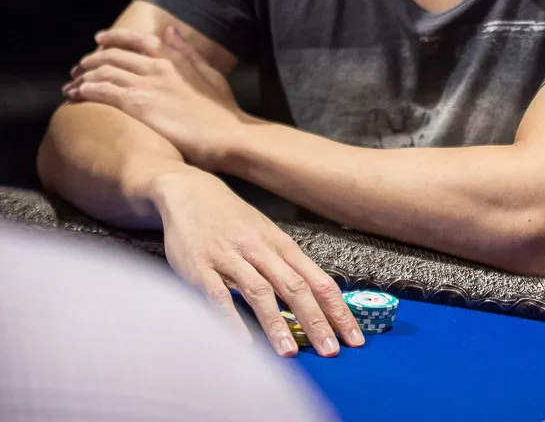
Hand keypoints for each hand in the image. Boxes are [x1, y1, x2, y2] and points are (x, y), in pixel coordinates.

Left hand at [63, 26, 243, 167]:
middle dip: (91, 59)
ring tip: (71, 85)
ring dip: (83, 76)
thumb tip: (170, 32)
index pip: (137, 39)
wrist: (227, 134)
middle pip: (114, 55)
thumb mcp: (209, 74)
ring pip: (104, 72)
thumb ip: (187, 53)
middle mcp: (157, 66)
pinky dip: (86, 90)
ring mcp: (147, 84)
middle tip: (78, 68)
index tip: (98, 39)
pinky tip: (75, 95)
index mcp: (174, 58)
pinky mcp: (138, 105)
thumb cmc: (222, 110)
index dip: (114, 37)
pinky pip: (103, 91)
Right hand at [151, 165, 364, 357]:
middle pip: (294, 287)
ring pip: (259, 291)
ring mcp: (230, 257)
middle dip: (315, 320)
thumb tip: (316, 300)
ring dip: (276, 323)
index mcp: (280, 244)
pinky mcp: (201, 267)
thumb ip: (286, 264)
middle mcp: (259, 250)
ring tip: (290, 353)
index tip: (354, 336)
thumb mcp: (265, 234)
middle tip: (331, 351)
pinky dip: (231, 319)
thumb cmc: (232, 219)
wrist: (190, 192)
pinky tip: (242, 342)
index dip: (336, 308)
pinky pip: (218, 295)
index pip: (316, 279)